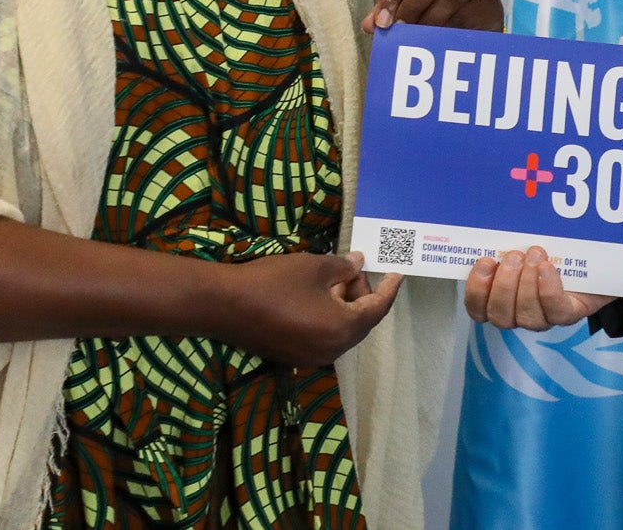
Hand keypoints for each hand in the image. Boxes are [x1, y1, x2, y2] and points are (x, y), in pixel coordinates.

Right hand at [211, 251, 400, 364]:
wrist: (224, 305)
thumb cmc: (275, 282)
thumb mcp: (315, 267)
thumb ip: (344, 267)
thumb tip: (358, 264)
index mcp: (342, 330)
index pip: (376, 309)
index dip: (389, 289)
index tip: (398, 274)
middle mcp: (332, 351)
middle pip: (360, 322)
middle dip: (361, 293)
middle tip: (350, 268)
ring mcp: (311, 358)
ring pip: (341, 329)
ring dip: (343, 305)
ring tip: (331, 277)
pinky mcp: (293, 356)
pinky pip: (323, 336)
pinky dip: (328, 316)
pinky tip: (316, 295)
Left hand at [362, 0, 503, 33]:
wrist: (482, 6)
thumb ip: (392, 5)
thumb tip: (370, 26)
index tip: (382, 21)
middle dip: (412, 4)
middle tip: (399, 29)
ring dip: (430, 18)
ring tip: (416, 37)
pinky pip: (467, 11)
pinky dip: (448, 26)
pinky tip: (436, 38)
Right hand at [464, 246, 611, 331]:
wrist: (593, 259)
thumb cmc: (550, 248)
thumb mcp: (523, 242)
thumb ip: (505, 240)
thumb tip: (490, 219)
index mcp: (502, 299)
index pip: (478, 309)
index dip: (476, 290)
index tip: (485, 261)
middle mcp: (520, 313)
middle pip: (501, 316)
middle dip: (505, 285)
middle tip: (514, 255)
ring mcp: (545, 317)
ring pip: (527, 317)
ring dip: (527, 285)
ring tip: (535, 254)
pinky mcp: (570, 313)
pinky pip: (556, 312)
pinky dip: (548, 290)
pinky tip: (548, 268)